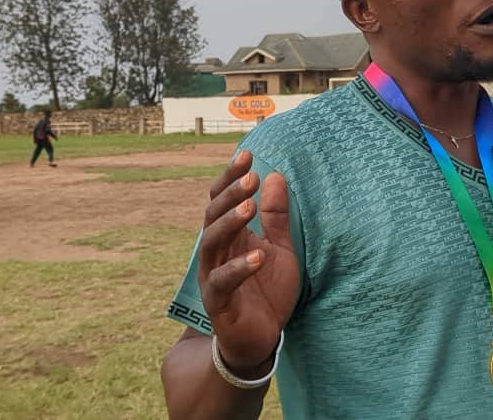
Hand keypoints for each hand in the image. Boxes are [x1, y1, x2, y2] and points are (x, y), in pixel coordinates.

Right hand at [197, 149, 298, 374]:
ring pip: (211, 243)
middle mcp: (216, 252)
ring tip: (249, 206)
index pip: (223, 200)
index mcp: (230, 236)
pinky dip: (239, 268)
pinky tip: (257, 256)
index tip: (247, 154)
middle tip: (250, 176)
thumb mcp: (281, 249)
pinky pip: (222, 282)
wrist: (262, 338)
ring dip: (229, 223)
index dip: (231, 177)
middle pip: (213, 215)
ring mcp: (213, 275)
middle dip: (230, 194)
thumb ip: (277, 217)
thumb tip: (275, 175)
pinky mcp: (217, 302)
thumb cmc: (268, 291)